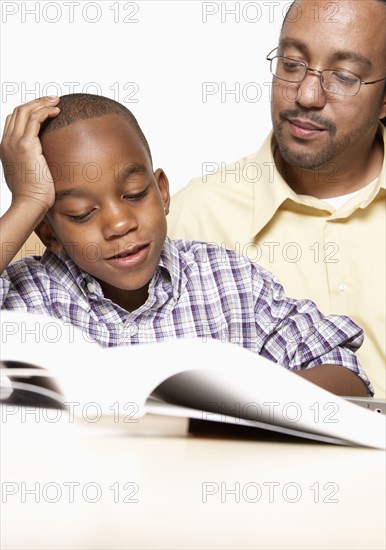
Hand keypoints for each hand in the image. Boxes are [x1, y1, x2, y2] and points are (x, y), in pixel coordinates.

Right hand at [0, 97, 60, 211]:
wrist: (29, 204)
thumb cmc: (32, 195)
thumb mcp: (28, 175)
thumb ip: (30, 164)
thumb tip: (41, 163)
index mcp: (5, 148)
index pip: (12, 120)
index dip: (28, 110)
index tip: (44, 108)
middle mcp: (6, 142)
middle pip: (18, 111)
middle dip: (36, 102)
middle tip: (52, 99)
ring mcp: (14, 142)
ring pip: (25, 111)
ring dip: (42, 102)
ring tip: (56, 100)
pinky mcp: (26, 145)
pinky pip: (34, 119)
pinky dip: (45, 111)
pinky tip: (56, 111)